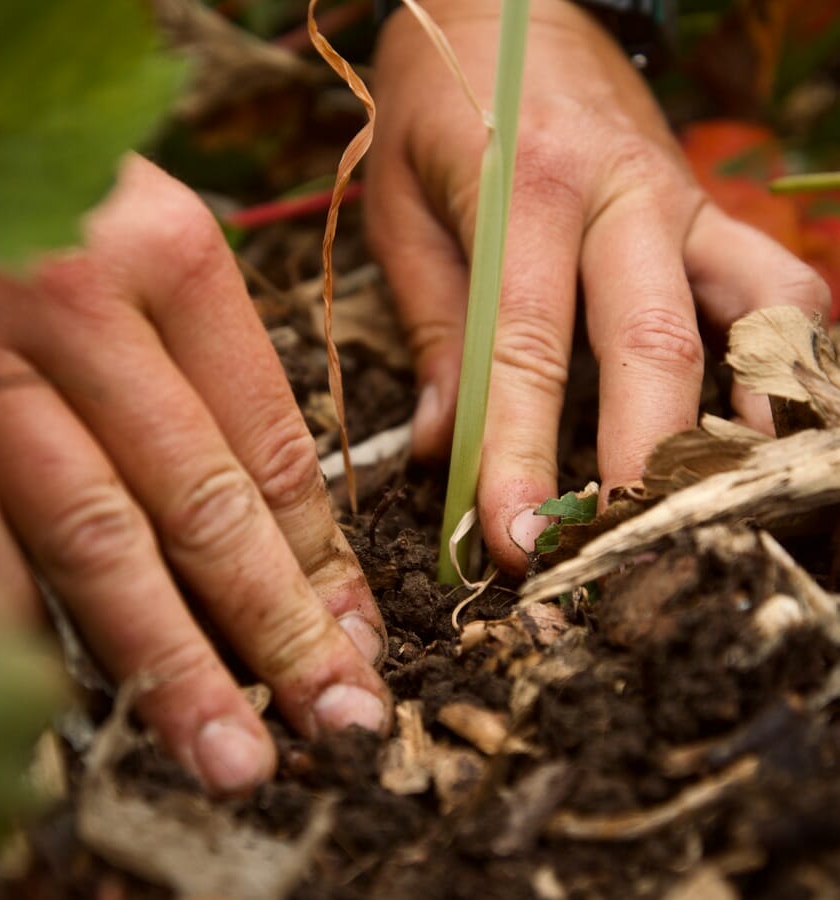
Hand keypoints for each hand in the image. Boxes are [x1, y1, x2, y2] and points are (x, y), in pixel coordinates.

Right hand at [0, 155, 389, 792]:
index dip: (323, 554)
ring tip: (233, 753)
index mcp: (168, 255)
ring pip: (93, 540)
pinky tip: (74, 711)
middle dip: (278, 627)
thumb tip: (279, 513)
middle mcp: (78, 307)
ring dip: (168, 661)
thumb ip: (203, 360)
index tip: (360, 635)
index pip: (273, 441)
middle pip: (204, 502)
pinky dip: (24, 632)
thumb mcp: (138, 237)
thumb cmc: (36, 194)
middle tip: (339, 718)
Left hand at [365, 0, 830, 572]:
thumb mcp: (401, 209)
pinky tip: (762, 420)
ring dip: (745, 419)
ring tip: (713, 507)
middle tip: (617, 557)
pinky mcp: (712, 211)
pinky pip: (780, 288)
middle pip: (658, 345)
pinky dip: (786, 361)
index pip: (526, 348)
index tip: (513, 542)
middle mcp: (625, 196)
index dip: (522, 454)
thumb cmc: (440, 105)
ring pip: (759, 313)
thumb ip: (432, 328)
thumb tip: (439, 450)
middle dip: (643, 465)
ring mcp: (685, 202)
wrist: (509, 0)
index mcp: (526, 189)